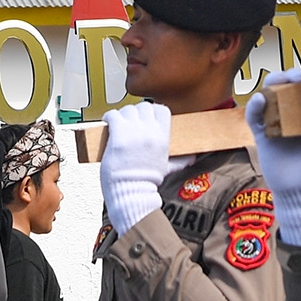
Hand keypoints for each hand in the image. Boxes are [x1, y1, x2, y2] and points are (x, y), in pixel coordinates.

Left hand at [99, 104, 172, 235]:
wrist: (132, 193)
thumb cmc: (147, 183)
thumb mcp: (168, 168)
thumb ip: (180, 160)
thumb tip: (192, 158)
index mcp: (163, 137)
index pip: (162, 110)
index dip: (153, 110)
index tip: (147, 116)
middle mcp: (149, 131)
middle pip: (144, 107)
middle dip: (137, 112)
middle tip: (131, 120)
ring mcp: (134, 132)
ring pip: (128, 109)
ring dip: (122, 114)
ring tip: (119, 122)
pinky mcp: (118, 135)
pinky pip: (113, 115)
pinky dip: (109, 117)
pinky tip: (108, 122)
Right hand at [244, 71, 300, 245]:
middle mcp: (290, 113)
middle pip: (286, 85)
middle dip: (291, 75)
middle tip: (300, 76)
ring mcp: (275, 122)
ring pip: (268, 94)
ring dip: (273, 83)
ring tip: (280, 81)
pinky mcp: (262, 134)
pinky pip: (254, 117)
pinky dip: (254, 106)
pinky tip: (260, 100)